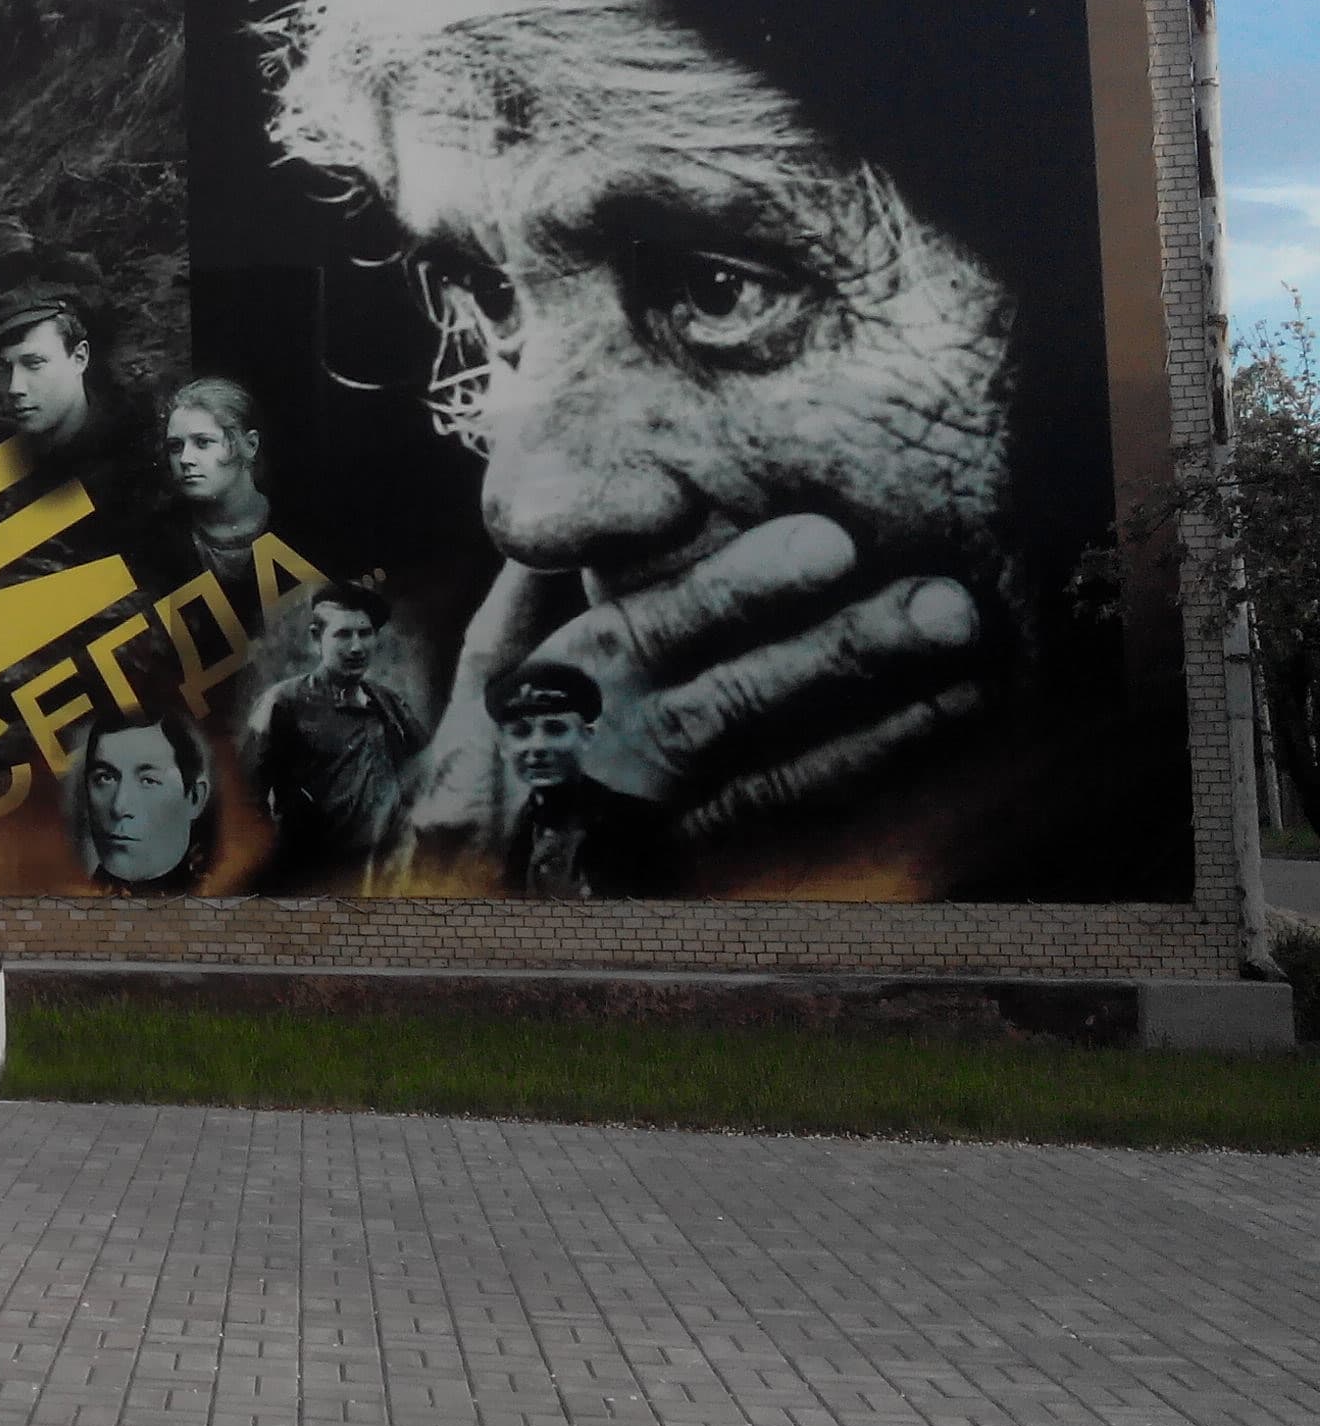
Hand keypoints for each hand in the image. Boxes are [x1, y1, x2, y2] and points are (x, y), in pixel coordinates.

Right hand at [401, 514, 986, 855]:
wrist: (451, 913)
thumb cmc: (479, 772)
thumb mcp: (481, 681)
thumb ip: (535, 597)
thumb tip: (606, 512)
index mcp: (543, 702)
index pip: (640, 637)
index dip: (732, 592)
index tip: (829, 543)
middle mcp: (594, 772)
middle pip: (722, 709)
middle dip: (836, 654)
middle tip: (944, 606)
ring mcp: (646, 839)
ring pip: (771, 778)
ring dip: (880, 720)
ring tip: (974, 663)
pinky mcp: (689, 889)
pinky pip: (791, 836)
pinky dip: (866, 780)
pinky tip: (943, 725)